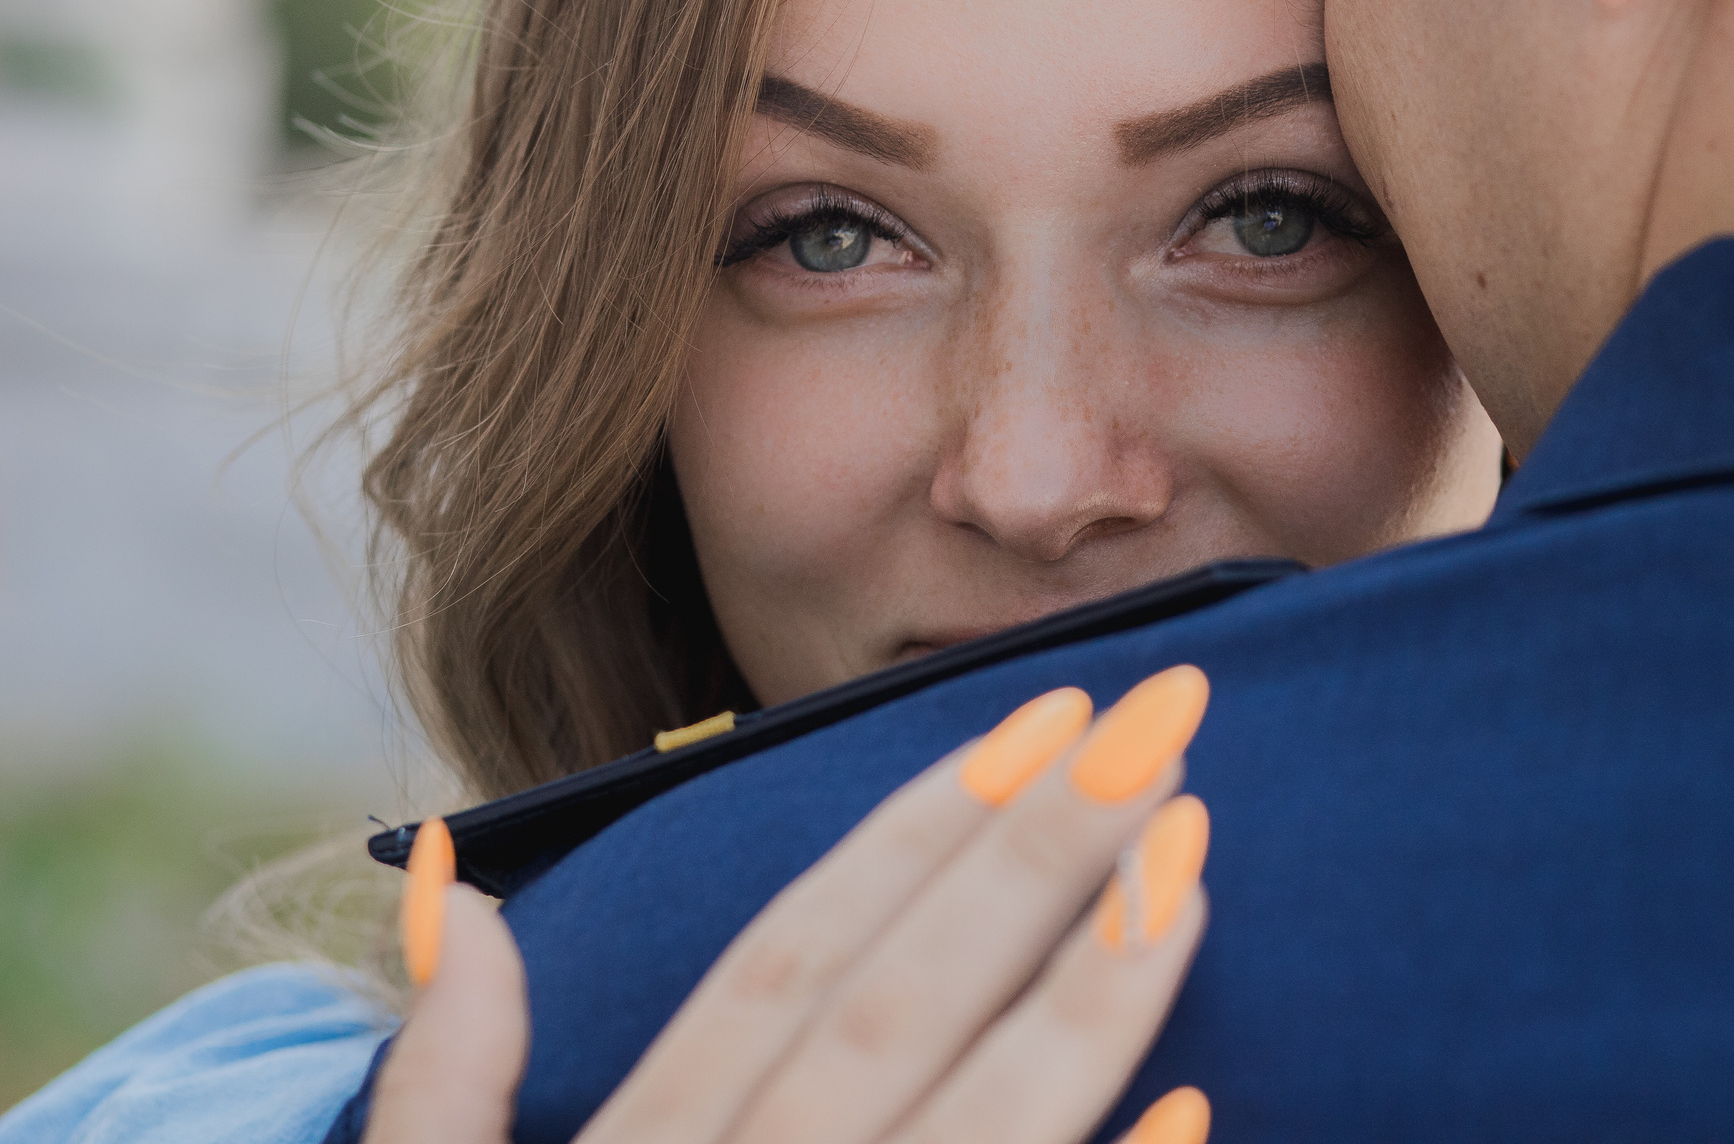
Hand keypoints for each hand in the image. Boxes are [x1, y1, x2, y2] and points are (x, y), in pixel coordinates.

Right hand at [364, 666, 1215, 1143]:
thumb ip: (443, 1085)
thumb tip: (467, 896)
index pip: (790, 960)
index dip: (914, 830)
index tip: (1038, 717)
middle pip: (900, 1010)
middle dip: (1038, 862)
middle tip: (1164, 729)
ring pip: (973, 1134)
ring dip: (1093, 1003)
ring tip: (1198, 870)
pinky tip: (1204, 1112)